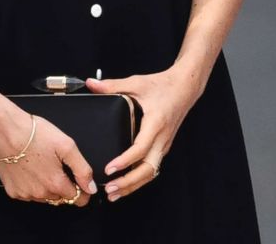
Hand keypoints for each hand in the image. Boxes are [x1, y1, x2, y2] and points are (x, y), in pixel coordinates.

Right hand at [0, 103, 97, 206]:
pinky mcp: (12, 190)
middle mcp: (41, 194)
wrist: (4, 128)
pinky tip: (27, 167)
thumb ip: (82, 169)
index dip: (81, 189)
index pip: (78, 199)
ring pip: (44, 197)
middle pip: (60, 197)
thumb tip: (90, 187)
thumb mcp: (66, 145)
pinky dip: (30, 184)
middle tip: (55, 163)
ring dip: (46, 185)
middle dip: (62, 184)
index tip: (76, 178)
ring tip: (40, 163)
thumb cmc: (33, 133)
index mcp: (56, 184)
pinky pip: (28, 193)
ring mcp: (25, 193)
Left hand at [87, 66, 201, 201]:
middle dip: (129, 182)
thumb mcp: (136, 82)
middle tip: (110, 189)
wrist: (185, 88)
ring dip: (134, 184)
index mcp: (155, 123)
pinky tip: (127, 182)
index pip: (140, 148)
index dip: (125, 161)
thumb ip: (112, 85)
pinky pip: (152, 167)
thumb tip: (90, 83)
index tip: (110, 168)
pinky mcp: (163, 146)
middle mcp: (162, 139)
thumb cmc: (162, 85)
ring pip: (151, 172)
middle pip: (147, 169)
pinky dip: (140, 178)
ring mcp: (164, 145)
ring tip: (115, 193)